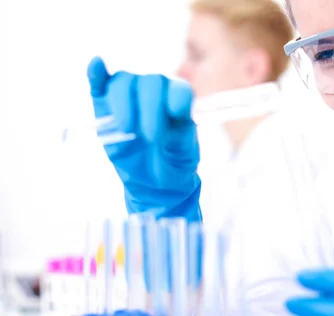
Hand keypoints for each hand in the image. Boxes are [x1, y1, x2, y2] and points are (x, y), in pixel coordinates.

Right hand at [87, 57, 200, 220]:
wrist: (154, 180)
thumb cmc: (174, 161)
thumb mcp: (183, 153)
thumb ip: (180, 134)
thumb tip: (176, 111)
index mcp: (178, 99)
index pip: (178, 89)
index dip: (177, 98)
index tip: (176, 114)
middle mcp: (154, 91)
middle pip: (150, 82)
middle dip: (151, 107)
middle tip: (152, 136)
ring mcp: (128, 96)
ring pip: (124, 82)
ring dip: (124, 103)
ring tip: (128, 129)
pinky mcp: (104, 105)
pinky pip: (99, 83)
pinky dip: (96, 74)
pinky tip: (96, 64)